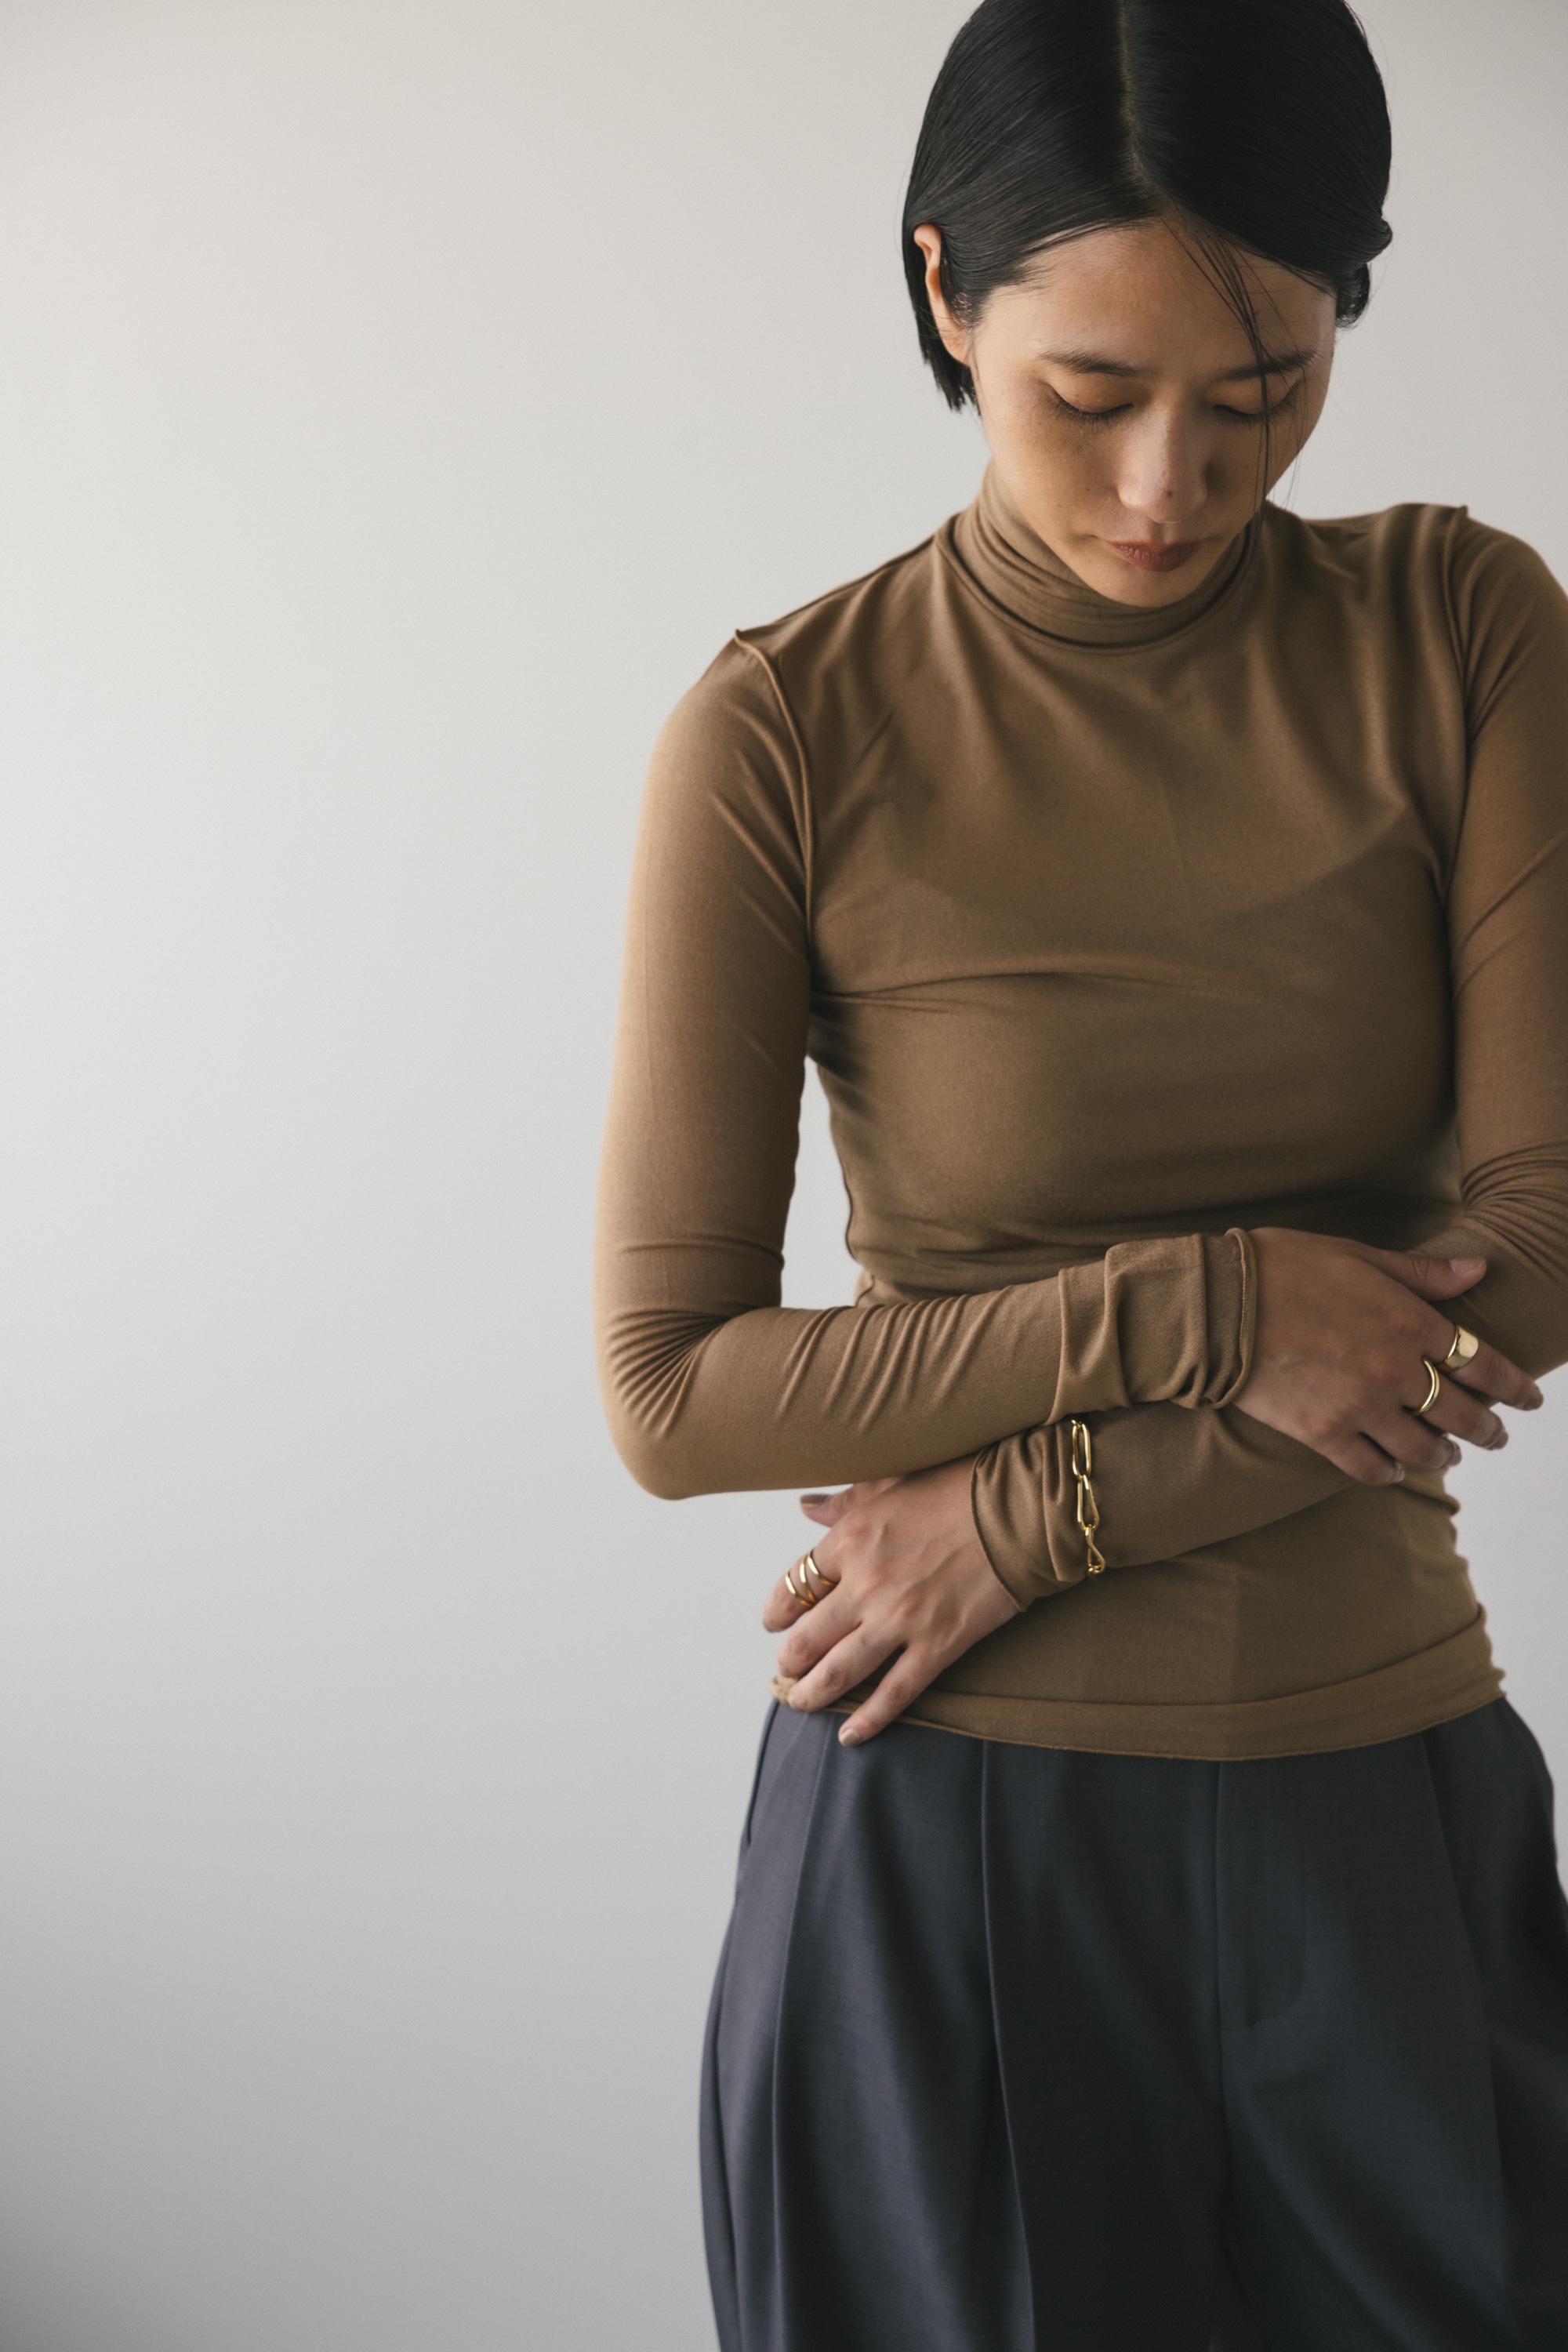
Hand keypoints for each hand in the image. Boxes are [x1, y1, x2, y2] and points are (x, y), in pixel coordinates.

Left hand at [761, 1457, 1017, 1746]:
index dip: (777, 1611)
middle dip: (789, 1660)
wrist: (1020, 1511)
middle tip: (785, 1670)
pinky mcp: (937, 1646)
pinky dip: (867, 1720)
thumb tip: (806, 1507)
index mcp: (850, 1541)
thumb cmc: (959, 1488)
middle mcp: (866, 1585)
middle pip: (806, 1637)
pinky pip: (894, 1694)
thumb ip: (845, 1502)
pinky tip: (850, 1734)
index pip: (794, 1585)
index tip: (775, 1622)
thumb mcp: (890, 1482)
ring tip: (800, 1701)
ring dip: (811, 1692)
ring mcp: (900, 1620)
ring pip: (839, 1671)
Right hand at [1234, 1228, 1543, 1483]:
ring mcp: (1360, 1406)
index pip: (1483, 1362)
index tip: (1530, 1399)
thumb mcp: (1356, 1255)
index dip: (1514, 1386)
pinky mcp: (1322, 1433)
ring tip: (1446, 1456)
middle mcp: (1395, 1369)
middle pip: (1463, 1414)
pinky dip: (1387, 1473)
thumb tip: (1478, 1270)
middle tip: (1495, 1437)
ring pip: (1423, 1449)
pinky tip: (1391, 1470)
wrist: (1216, 1304)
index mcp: (1408, 1319)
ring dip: (1442, 1455)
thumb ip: (1421, 1273)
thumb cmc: (1280, 1266)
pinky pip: (1370, 1468)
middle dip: (1487, 1429)